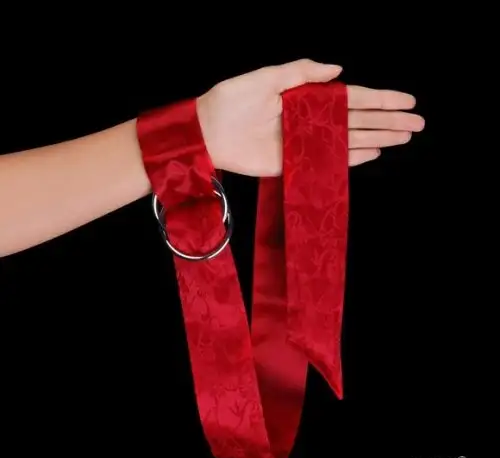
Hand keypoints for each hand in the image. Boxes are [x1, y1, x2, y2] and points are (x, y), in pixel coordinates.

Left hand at [197, 59, 424, 175]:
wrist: (208, 131)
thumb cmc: (232, 100)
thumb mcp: (266, 77)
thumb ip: (301, 72)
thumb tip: (338, 69)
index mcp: (307, 97)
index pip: (353, 98)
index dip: (381, 99)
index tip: (407, 100)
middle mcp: (311, 120)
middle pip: (359, 121)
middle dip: (388, 122)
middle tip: (418, 124)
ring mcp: (305, 143)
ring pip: (350, 141)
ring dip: (378, 139)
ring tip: (405, 138)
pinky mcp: (295, 162)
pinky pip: (329, 160)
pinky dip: (352, 158)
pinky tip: (373, 154)